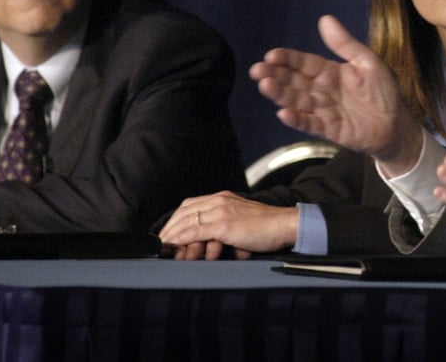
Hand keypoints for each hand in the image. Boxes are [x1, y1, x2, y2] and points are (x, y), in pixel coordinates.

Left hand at [157, 191, 298, 259]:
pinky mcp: (225, 225)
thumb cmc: (268, 227)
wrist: (285, 224)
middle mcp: (220, 201)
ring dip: (172, 235)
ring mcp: (221, 211)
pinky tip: (174, 247)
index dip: (177, 219)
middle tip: (160, 242)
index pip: (191, 205)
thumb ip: (226, 227)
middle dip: (169, 227)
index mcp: (224, 198)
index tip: (168, 231)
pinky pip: (195, 231)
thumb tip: (212, 243)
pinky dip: (181, 239)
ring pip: (187, 221)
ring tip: (164, 248)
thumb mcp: (243, 221)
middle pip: (185, 211)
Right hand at [249, 15, 422, 171]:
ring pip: (297, 100)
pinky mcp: (329, 129)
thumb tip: (325, 19)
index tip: (271, 55)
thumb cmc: (384, 92)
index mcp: (330, 72)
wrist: (398, 125)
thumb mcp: (368, 62)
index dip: (288, 59)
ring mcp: (324, 110)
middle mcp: (322, 90)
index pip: (304, 63)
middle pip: (294, 81)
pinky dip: (297, 119)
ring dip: (280, 94)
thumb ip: (345, 44)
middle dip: (276, 75)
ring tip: (265, 86)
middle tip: (257, 70)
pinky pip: (310, 123)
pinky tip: (283, 113)